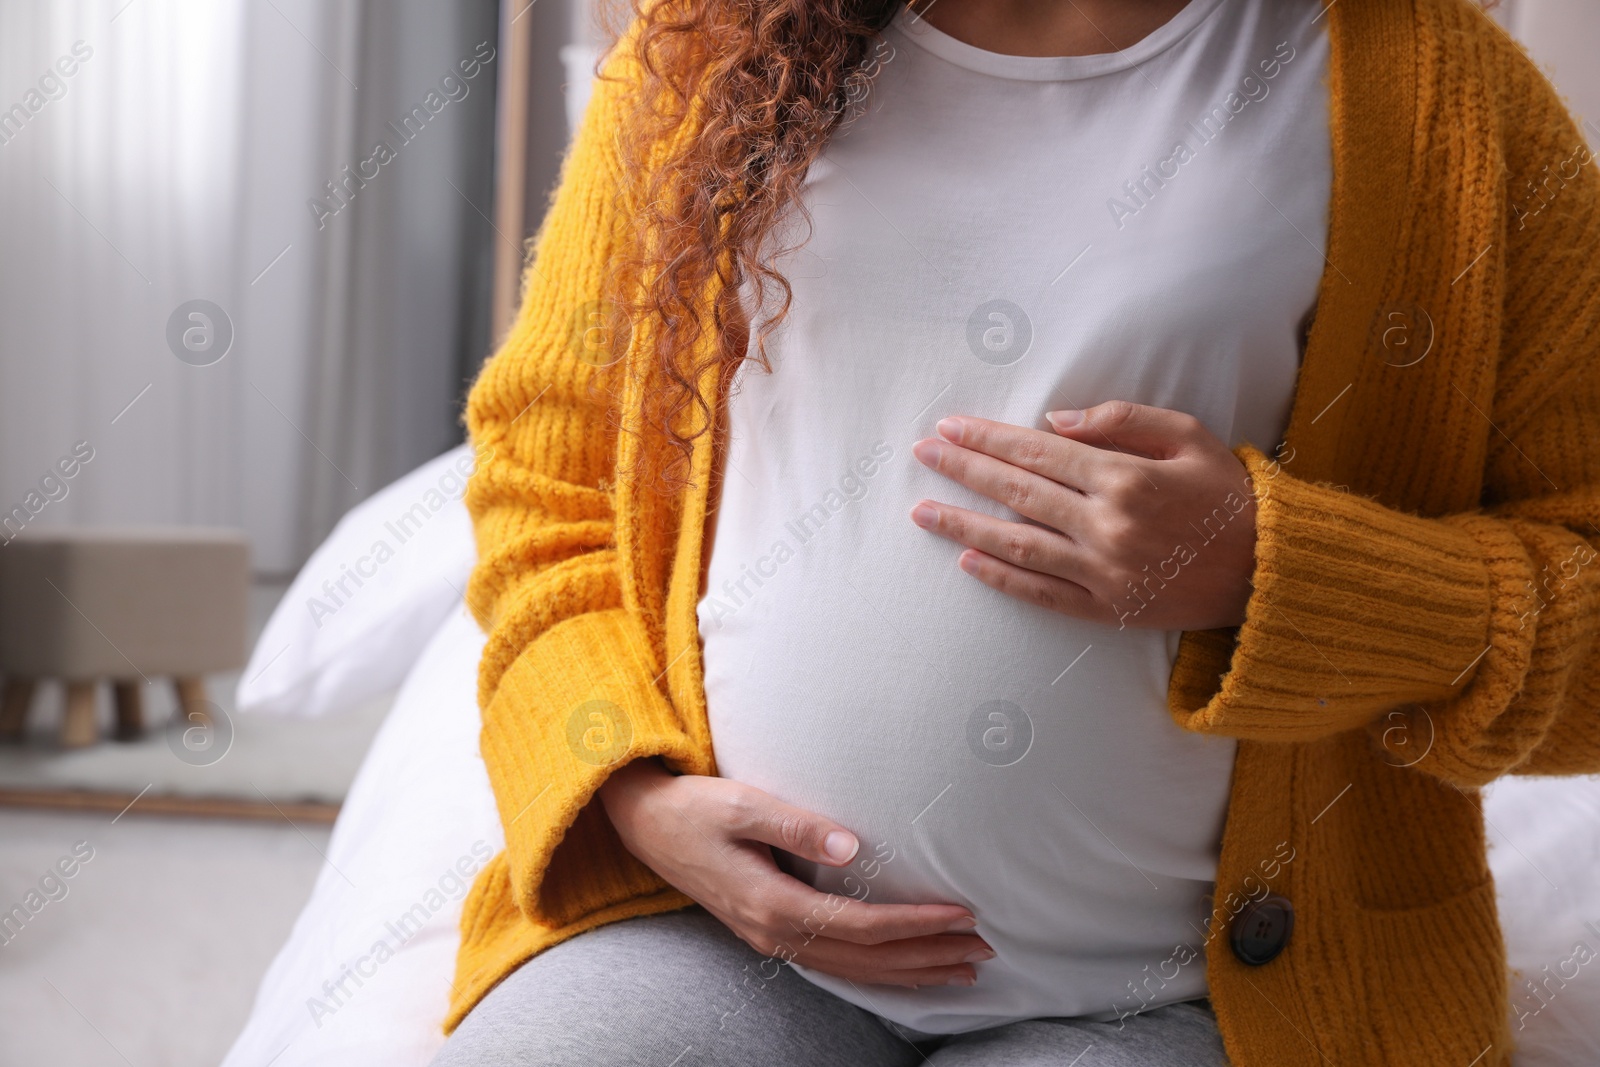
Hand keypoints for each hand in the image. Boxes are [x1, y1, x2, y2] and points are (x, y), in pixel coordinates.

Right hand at [598, 758, 992, 986]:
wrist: (645, 826)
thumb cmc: (695, 808)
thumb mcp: (743, 804)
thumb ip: (797, 825)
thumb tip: (850, 845)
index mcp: (774, 905)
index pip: (863, 926)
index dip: (916, 924)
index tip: (962, 914)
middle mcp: (776, 933)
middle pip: (867, 959)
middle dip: (928, 956)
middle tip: (984, 950)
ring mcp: (771, 940)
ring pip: (854, 970)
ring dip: (910, 971)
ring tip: (961, 969)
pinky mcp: (770, 933)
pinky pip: (836, 965)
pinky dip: (878, 973)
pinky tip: (904, 970)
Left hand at [909, 400, 1257, 630]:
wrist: (1272, 571)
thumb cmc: (1230, 496)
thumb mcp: (1190, 437)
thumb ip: (1123, 420)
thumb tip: (1056, 421)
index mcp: (1125, 478)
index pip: (1037, 454)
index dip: (989, 438)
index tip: (950, 427)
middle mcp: (1107, 526)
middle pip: (1018, 493)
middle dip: (964, 470)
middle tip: (923, 454)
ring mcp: (1104, 572)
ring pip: (1019, 545)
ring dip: (965, 526)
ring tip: (923, 512)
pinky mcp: (1107, 609)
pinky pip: (1043, 593)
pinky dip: (1003, 578)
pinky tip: (968, 562)